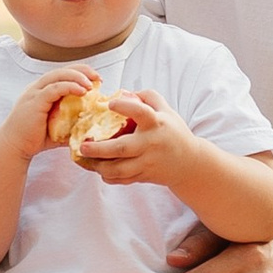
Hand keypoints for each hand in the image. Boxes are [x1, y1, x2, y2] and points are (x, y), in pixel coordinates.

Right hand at [8, 66, 107, 158]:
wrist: (14, 147)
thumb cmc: (34, 138)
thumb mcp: (58, 127)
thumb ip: (72, 124)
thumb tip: (93, 128)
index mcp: (43, 90)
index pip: (63, 73)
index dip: (81, 72)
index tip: (97, 80)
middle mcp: (38, 87)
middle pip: (63, 70)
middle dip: (83, 71)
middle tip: (98, 78)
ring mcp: (35, 93)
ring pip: (58, 76)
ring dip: (78, 77)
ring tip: (91, 84)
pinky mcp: (35, 101)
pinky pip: (54, 88)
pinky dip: (69, 87)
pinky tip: (82, 91)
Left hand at [71, 87, 191, 189]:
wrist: (189, 163)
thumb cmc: (173, 131)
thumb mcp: (166, 109)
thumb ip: (146, 97)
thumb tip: (123, 93)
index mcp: (156, 123)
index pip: (141, 113)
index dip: (125, 107)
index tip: (109, 104)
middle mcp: (151, 144)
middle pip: (122, 148)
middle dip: (99, 149)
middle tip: (82, 145)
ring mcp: (147, 162)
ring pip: (119, 169)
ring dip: (99, 166)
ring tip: (84, 159)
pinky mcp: (144, 175)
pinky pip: (123, 179)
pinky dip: (109, 177)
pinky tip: (98, 169)